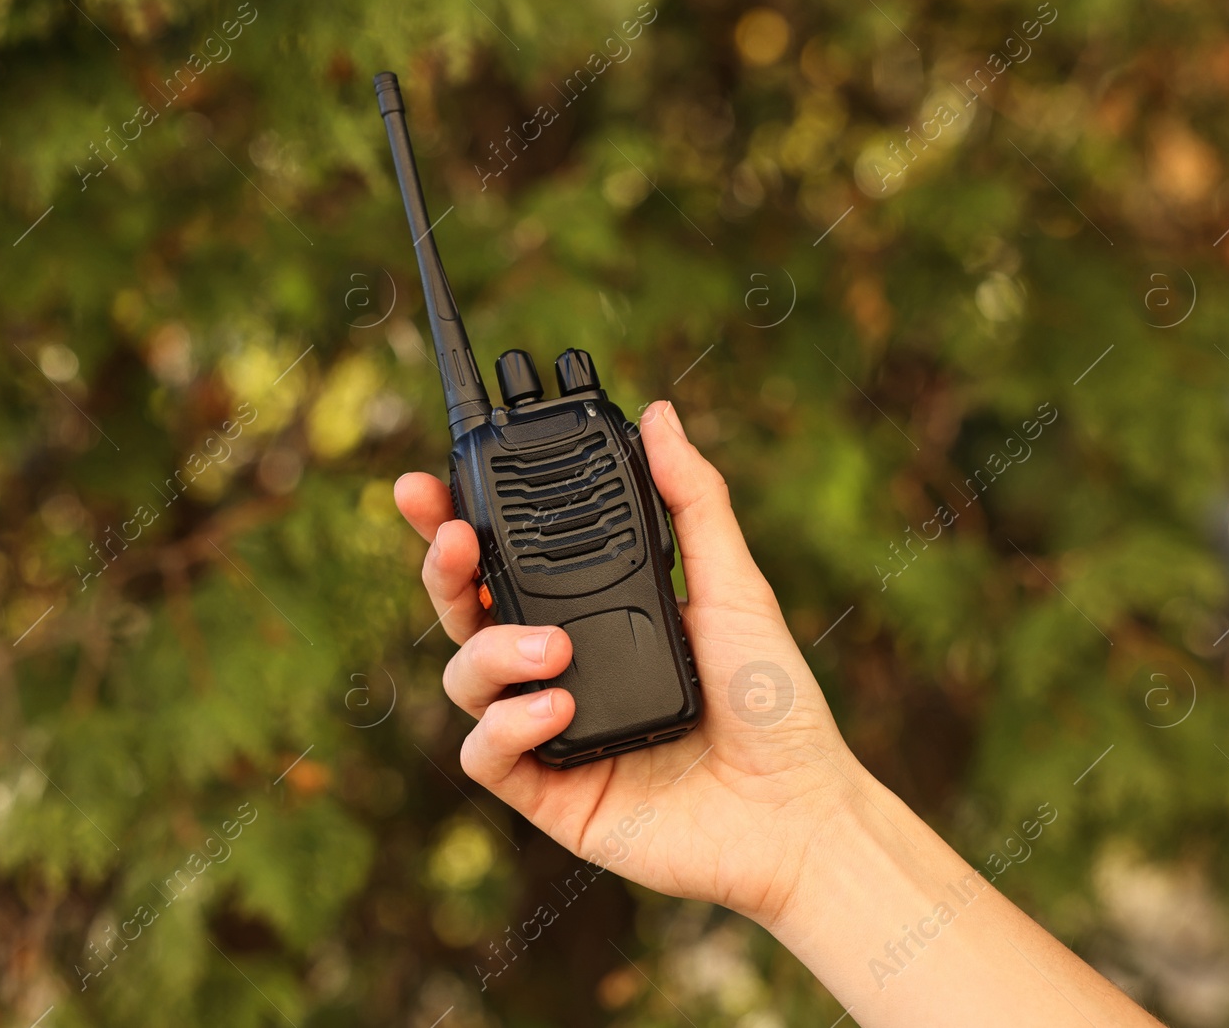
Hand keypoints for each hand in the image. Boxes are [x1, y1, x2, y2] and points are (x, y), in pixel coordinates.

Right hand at [395, 400, 859, 925]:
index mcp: (593, 614)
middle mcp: (560, 666)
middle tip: (453, 538)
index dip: (457, 521)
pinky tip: (557, 708)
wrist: (798, 813)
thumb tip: (662, 414)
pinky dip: (505, 726)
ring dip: (488, 651)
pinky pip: (483, 756)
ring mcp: (548, 729)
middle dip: (440, 568)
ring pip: (463, 677)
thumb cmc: (775, 702)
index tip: (429, 485)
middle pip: (463, 609)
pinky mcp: (548, 791)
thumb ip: (694, 501)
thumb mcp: (734, 586)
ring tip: (552, 652)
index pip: (508, 559)